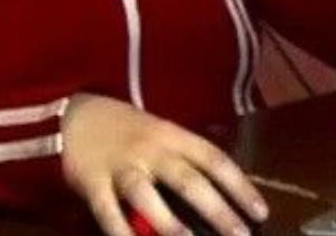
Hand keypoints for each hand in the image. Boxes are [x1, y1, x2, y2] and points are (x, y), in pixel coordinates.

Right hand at [60, 94, 268, 235]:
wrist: (74, 112)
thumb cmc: (127, 129)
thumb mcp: (161, 134)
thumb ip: (184, 161)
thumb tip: (219, 198)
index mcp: (173, 135)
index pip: (214, 159)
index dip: (239, 185)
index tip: (260, 212)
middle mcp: (151, 149)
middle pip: (188, 179)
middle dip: (216, 210)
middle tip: (239, 235)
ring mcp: (121, 165)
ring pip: (146, 195)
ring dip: (169, 222)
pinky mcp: (92, 182)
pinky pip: (107, 211)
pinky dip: (120, 232)